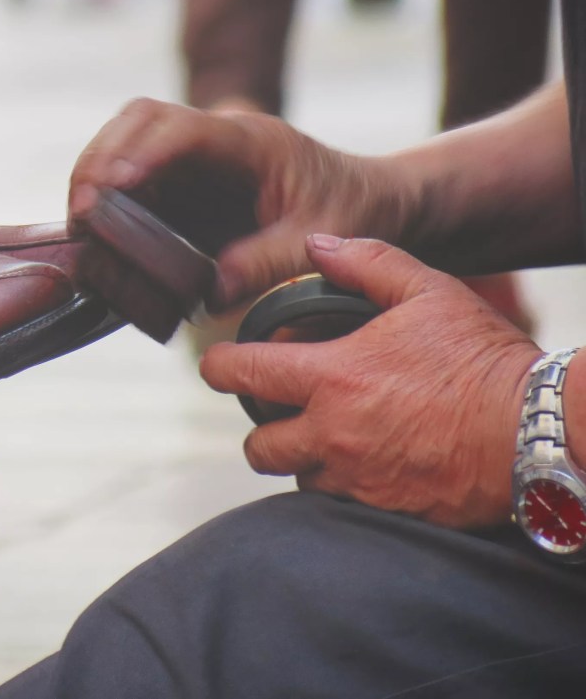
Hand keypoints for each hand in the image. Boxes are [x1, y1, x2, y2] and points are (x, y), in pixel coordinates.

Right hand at [68, 100, 417, 325]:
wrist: (367, 199)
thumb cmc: (351, 210)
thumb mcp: (319, 240)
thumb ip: (268, 262)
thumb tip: (209, 293)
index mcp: (251, 140)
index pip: (180, 128)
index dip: (140, 153)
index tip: (113, 185)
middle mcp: (214, 137)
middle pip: (136, 120)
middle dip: (100, 157)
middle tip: (81, 208)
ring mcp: (193, 155)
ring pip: (123, 141)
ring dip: (95, 175)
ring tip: (80, 226)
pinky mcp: (181, 180)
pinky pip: (130, 176)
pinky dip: (106, 198)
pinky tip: (96, 234)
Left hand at [200, 236, 540, 527]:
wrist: (538, 432)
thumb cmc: (483, 358)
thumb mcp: (428, 291)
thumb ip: (366, 262)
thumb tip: (317, 244)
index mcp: (331, 377)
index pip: (240, 375)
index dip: (218, 367)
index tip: (216, 365)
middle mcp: (332, 434)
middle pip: (257, 447)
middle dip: (260, 429)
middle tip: (279, 412)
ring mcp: (356, 479)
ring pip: (298, 478)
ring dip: (302, 459)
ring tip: (328, 436)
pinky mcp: (384, 511)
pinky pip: (341, 504)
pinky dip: (342, 485)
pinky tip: (366, 461)